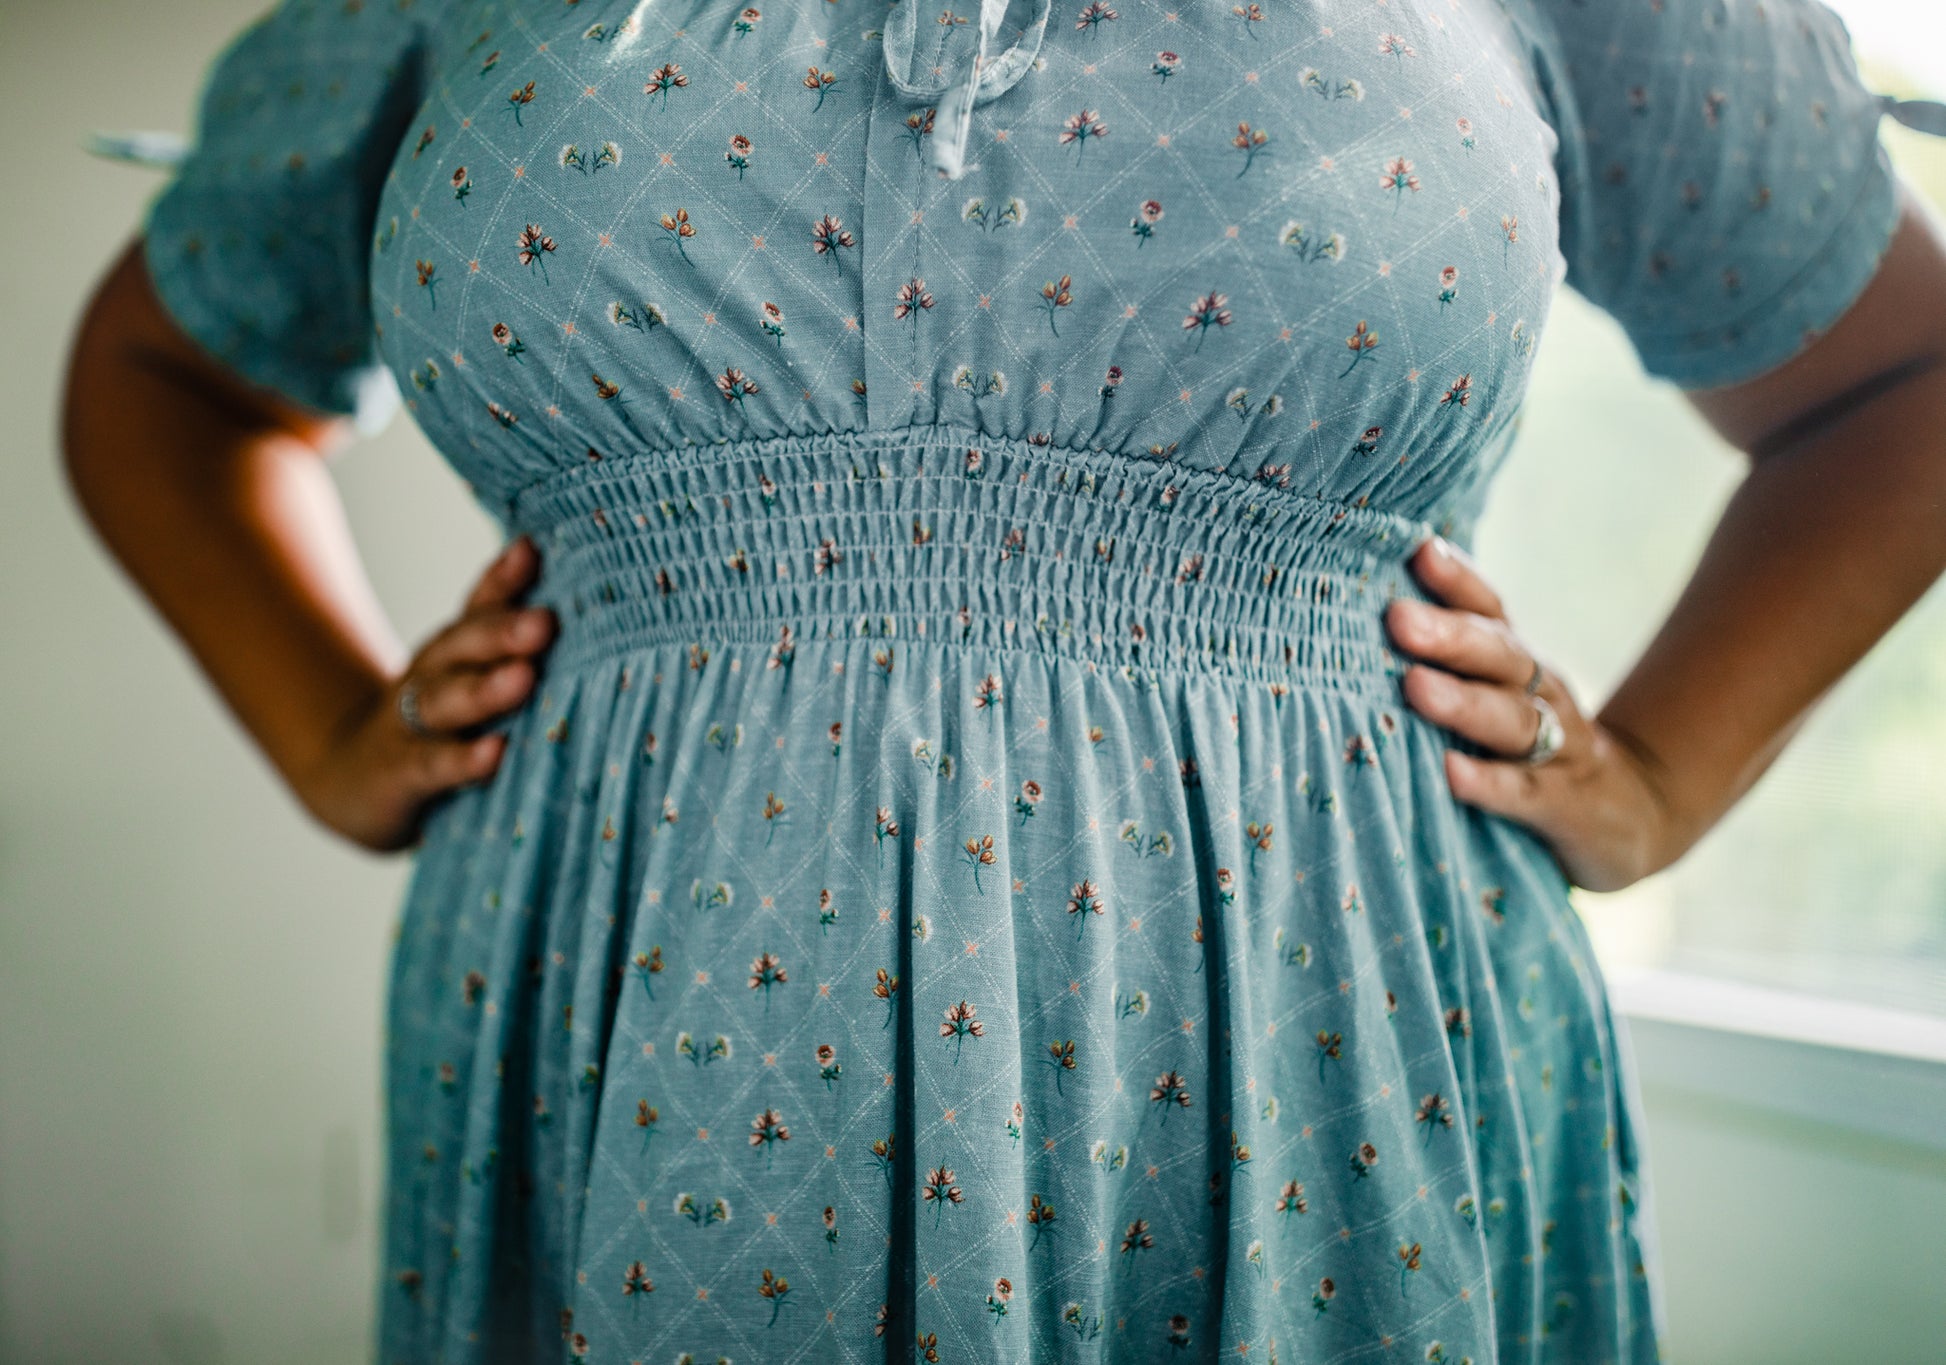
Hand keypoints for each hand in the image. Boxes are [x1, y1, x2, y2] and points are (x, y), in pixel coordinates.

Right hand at [293, 536, 555, 852]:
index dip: (503, 578)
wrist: (352, 779)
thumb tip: (557, 582)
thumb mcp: (469, 676)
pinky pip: (433, 764)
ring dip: (487, 690)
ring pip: (448, 701)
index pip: (480, 606)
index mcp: (456, 649)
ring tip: (524, 678)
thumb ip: (510, 639)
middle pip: (464, 646)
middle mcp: (432, 676)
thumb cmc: (438, 722)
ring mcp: (411, 723)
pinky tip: (495, 754)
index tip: (531, 550)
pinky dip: (463, 760)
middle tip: (544, 622)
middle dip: (504, 631)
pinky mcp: (401, 773)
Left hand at [1383, 537, 1680, 892]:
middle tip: (1398, 618)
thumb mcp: (1500, 695)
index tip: (1419, 551)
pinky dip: (1489, 782)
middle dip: (1450, 635)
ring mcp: (1558, 749)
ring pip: (1512, 719)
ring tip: (1415, 687)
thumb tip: (1371, 617)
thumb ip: (1448, 664)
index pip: (1490, 611)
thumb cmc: (1530, 747)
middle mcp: (1541, 694)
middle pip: (1499, 657)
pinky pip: (1525, 792)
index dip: (1459, 580)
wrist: (1626, 815)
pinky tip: (1451, 773)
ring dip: (1463, 703)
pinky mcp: (1563, 805)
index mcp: (1517, 663)